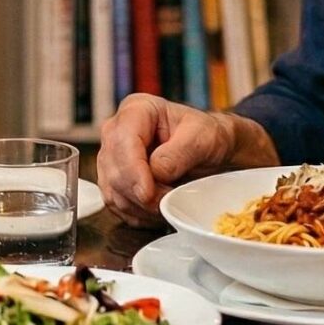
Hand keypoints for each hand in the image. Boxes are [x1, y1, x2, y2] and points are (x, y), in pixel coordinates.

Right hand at [96, 94, 259, 225]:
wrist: (211, 152)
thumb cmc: (207, 136)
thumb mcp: (203, 138)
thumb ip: (179, 153)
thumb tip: (156, 172)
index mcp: (137, 110)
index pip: (122, 140)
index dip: (132, 170)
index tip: (148, 193)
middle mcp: (117, 132)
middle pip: (114, 169)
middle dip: (139, 193)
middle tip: (167, 201)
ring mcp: (112, 158)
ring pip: (112, 191)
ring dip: (140, 207)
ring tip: (167, 205)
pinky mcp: (114, 182)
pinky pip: (116, 205)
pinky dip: (137, 214)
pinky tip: (157, 211)